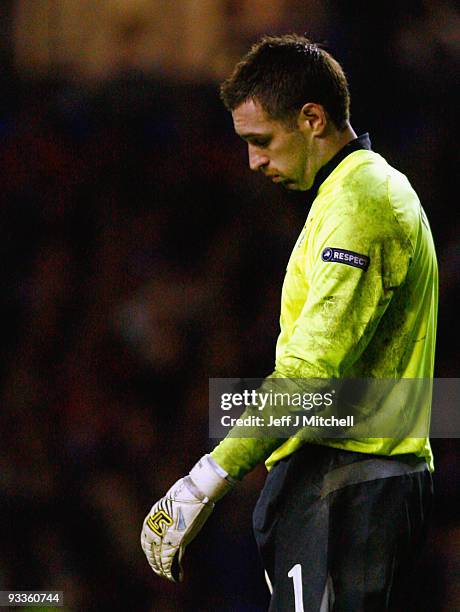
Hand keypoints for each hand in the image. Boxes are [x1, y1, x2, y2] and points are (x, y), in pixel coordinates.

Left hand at [141, 455, 233, 581]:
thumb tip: (175, 517)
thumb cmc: (187, 492)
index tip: (154, 558)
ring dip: (164, 570)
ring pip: (161, 560)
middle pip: (152, 553)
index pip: (146, 542)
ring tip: (168, 576)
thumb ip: (170, 515)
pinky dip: (173, 572)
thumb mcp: (172, 503)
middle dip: (156, 563)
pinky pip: (171, 562)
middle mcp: (155, 529)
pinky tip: (178, 578)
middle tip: (160, 570)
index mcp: (152, 519)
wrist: (195, 491)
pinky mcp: (178, 542)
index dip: (150, 552)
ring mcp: (166, 536)